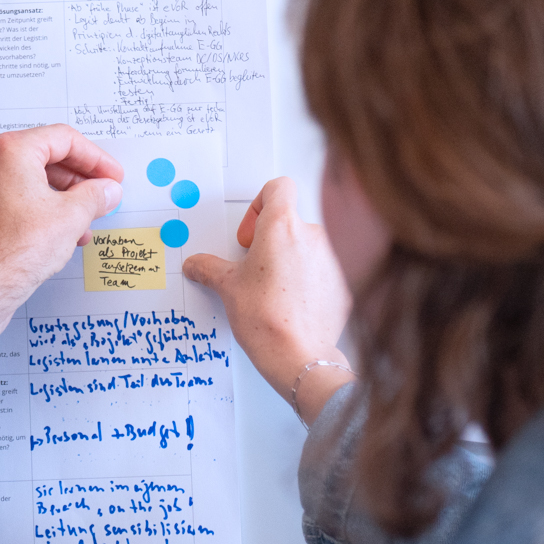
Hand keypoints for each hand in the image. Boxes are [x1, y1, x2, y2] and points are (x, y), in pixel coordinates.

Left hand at [0, 126, 122, 353]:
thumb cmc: (12, 250)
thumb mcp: (71, 217)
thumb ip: (94, 197)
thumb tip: (106, 191)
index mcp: (10, 151)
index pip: (63, 139)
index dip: (95, 158)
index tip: (109, 175)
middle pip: (41, 159)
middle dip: (75, 182)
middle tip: (97, 197)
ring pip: (22, 185)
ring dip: (55, 201)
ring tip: (78, 226)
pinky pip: (2, 205)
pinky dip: (28, 214)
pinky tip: (46, 237)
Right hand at [183, 176, 353, 424]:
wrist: (299, 356)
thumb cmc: (266, 318)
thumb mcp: (228, 287)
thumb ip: (210, 268)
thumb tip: (196, 264)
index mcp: (282, 226)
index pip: (278, 187)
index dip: (260, 204)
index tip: (251, 233)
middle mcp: (313, 234)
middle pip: (292, 221)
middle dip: (272, 240)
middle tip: (256, 267)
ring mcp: (334, 256)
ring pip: (310, 245)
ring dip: (292, 260)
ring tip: (275, 290)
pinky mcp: (346, 280)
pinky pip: (327, 269)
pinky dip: (311, 280)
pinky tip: (295, 304)